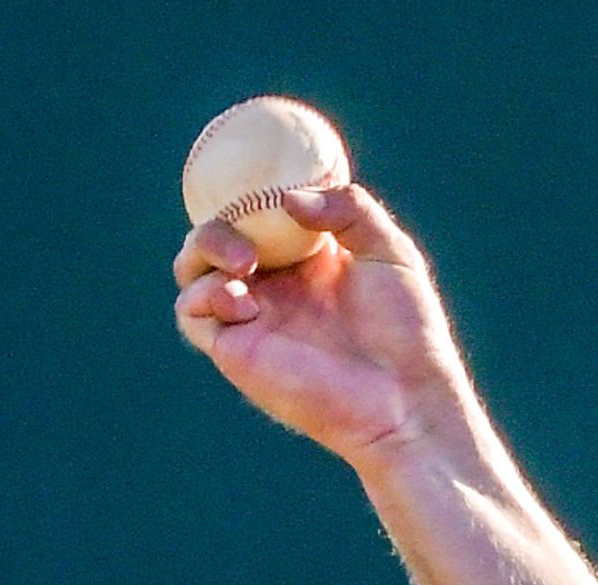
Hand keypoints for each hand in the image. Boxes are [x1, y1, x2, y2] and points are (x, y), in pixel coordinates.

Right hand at [170, 186, 471, 463]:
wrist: (404, 398)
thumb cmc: (407, 331)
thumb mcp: (391, 251)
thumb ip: (348, 208)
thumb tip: (286, 199)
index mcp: (305, 260)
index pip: (258, 215)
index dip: (248, 191)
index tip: (259, 172)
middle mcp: (273, 287)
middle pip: (216, 237)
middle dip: (219, 220)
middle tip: (251, 228)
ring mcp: (250, 318)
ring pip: (192, 271)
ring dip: (204, 250)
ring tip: (245, 262)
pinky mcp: (235, 351)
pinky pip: (191, 312)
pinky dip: (204, 294)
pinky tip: (243, 300)